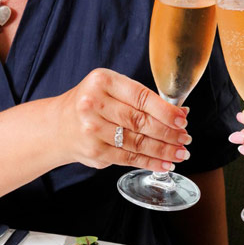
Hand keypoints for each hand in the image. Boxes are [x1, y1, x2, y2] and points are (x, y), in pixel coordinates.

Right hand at [55, 68, 190, 172]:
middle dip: (168, 132)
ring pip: (136, 142)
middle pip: (140, 121)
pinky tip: (164, 162)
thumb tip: (179, 113)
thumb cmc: (90, 105)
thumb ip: (140, 99)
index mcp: (102, 82)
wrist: (58, 127)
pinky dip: (149, 162)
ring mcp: (92, 130)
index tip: (183, 119)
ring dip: (163, 149)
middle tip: (185, 138)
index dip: (166, 110)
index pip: (141, 97)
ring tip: (180, 152)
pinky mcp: (95, 151)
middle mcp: (94, 105)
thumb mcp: (110, 90)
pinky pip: (128, 158)